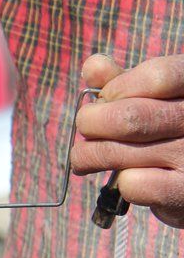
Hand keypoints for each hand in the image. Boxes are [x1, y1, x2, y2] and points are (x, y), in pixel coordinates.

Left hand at [72, 53, 183, 227]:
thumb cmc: (170, 130)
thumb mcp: (155, 97)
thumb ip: (124, 80)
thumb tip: (93, 66)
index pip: (157, 76)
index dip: (118, 88)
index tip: (105, 98)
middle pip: (130, 116)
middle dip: (91, 122)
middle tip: (85, 127)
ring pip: (119, 151)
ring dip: (88, 154)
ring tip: (84, 156)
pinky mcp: (183, 192)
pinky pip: (133, 184)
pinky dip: (118, 181)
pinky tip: (123, 178)